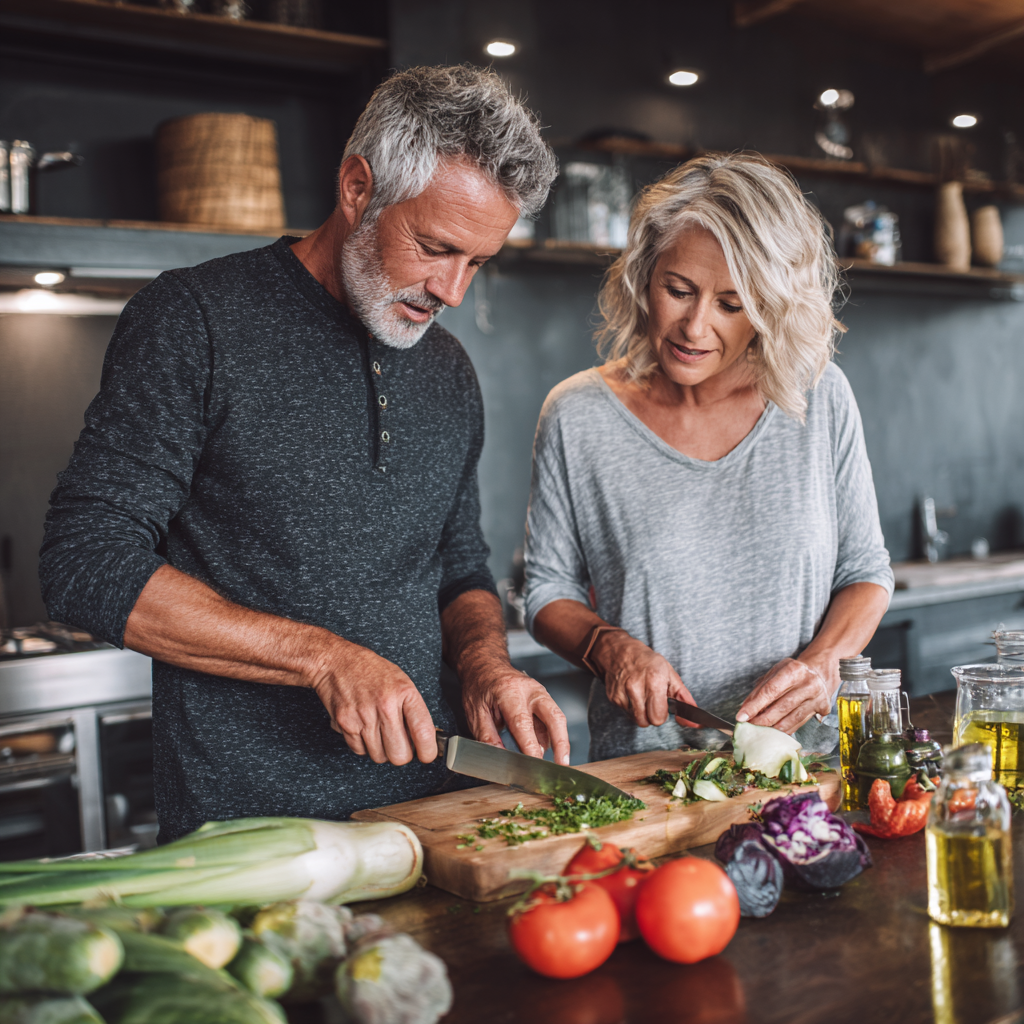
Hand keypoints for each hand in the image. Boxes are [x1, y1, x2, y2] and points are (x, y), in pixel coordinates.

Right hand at [308, 640, 437, 765]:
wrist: (336, 662)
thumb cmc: (371, 671)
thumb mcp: (402, 681)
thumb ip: (413, 709)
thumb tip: (424, 738)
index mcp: (404, 693)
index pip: (423, 732)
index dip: (428, 751)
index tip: (427, 754)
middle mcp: (385, 706)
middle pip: (400, 755)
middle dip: (402, 754)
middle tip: (401, 744)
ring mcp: (364, 716)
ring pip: (380, 757)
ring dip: (382, 750)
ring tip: (380, 732)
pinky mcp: (345, 724)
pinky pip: (360, 751)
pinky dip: (364, 746)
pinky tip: (365, 729)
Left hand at [462, 665, 570, 765]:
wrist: (485, 665)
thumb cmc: (479, 686)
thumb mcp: (474, 712)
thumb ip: (487, 736)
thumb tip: (500, 758)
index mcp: (509, 691)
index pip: (523, 723)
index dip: (530, 747)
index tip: (533, 765)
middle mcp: (530, 690)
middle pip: (554, 717)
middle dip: (561, 744)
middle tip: (562, 766)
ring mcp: (539, 692)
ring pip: (557, 718)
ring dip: (557, 743)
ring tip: (551, 764)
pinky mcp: (543, 698)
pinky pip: (550, 720)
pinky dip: (548, 737)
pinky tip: (539, 750)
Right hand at [591, 632, 697, 728]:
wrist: (620, 651)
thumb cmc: (647, 661)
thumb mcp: (670, 675)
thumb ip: (684, 699)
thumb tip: (694, 722)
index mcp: (654, 680)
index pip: (658, 717)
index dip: (662, 714)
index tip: (662, 705)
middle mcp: (636, 686)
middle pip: (646, 722)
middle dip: (651, 715)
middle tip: (652, 701)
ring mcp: (622, 692)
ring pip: (635, 719)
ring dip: (641, 712)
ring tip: (642, 696)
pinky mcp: (613, 697)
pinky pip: (626, 713)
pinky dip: (631, 707)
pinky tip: (632, 694)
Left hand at [736, 657, 833, 733]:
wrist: (820, 672)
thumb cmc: (793, 672)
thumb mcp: (776, 672)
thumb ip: (760, 689)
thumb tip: (746, 707)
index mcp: (794, 670)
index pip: (770, 691)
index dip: (755, 705)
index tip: (742, 716)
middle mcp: (808, 684)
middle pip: (781, 707)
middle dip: (762, 720)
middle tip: (749, 727)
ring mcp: (818, 697)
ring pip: (792, 719)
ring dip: (773, 728)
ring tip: (760, 732)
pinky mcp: (823, 708)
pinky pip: (800, 724)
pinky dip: (786, 730)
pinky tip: (775, 733)